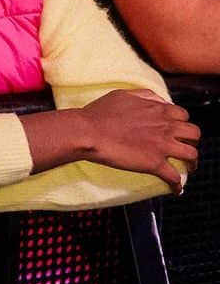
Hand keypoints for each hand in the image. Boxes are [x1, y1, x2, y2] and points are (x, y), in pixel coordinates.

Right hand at [79, 89, 199, 190]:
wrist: (89, 132)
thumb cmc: (100, 113)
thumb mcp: (124, 95)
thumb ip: (145, 96)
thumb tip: (159, 101)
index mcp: (158, 110)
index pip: (183, 116)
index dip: (182, 123)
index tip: (177, 129)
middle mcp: (165, 127)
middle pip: (194, 134)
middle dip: (192, 141)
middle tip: (185, 146)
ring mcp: (162, 146)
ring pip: (191, 155)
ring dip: (192, 162)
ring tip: (188, 167)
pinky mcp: (154, 164)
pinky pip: (174, 177)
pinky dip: (178, 185)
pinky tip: (176, 189)